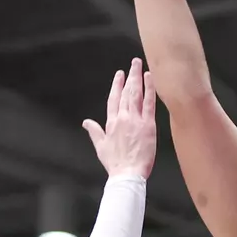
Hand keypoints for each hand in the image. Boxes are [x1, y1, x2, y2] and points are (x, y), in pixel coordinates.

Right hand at [83, 58, 156, 178]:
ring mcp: (135, 120)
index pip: (113, 99)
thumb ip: (94, 131)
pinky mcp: (148, 125)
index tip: (119, 75)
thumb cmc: (115, 164)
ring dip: (138, 78)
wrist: (127, 174)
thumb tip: (85, 122)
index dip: (116, 85)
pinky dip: (149, 89)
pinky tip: (150, 78)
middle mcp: (122, 118)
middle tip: (133, 62)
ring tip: (140, 65)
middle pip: (125, 92)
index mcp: (111, 123)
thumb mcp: (100, 146)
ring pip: (136, 94)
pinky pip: (149, 103)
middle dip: (129, 76)